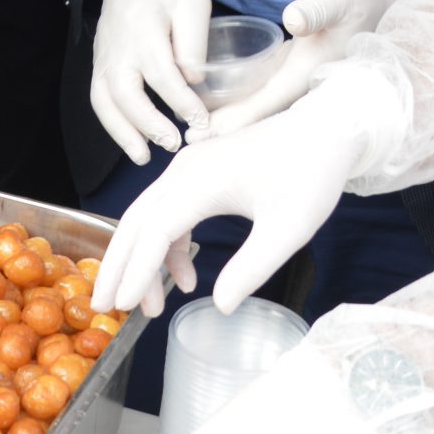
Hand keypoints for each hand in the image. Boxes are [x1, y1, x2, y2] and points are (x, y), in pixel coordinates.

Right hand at [89, 0, 213, 164]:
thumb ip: (194, 42)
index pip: (161, 74)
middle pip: (125, 93)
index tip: (200, 121)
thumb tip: (193, 81)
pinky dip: (112, 123)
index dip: (181, 102)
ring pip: (104, 101)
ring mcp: (104, 56)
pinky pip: (100, 97)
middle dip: (147, 124)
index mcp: (142, 28)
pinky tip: (132, 140)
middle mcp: (117, 46)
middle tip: (173, 144)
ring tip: (142, 157)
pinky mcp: (100, 62)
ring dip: (121, 133)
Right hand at [92, 68, 394, 315]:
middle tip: (105, 307)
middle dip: (118, 266)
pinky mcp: (197, 173)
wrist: (328, 127)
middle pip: (135, 222)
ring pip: (147, 217)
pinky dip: (166, 246)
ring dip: (141, 259)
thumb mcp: (290, 227)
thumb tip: (220, 306)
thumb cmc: (312, 172)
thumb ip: (252, 267)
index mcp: (201, 181)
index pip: (155, 230)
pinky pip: (166, 211)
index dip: (137, 270)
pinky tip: (183, 276)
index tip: (124, 305)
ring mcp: (187, 169)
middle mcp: (183, 171)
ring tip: (145, 302)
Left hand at [194, 0, 412, 137]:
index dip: (237, 120)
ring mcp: (306, 80)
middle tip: (189, 142)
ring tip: (197, 132)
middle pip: (263, 114)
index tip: (205, 134)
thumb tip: (293, 19)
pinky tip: (221, 107)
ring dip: (235, 119)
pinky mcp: (302, 71)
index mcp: (313, 70)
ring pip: (266, 107)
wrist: (390, 1)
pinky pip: (271, 93)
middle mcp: (308, 83)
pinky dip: (247, 102)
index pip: (269, 102)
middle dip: (229, 129)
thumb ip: (318, 9)